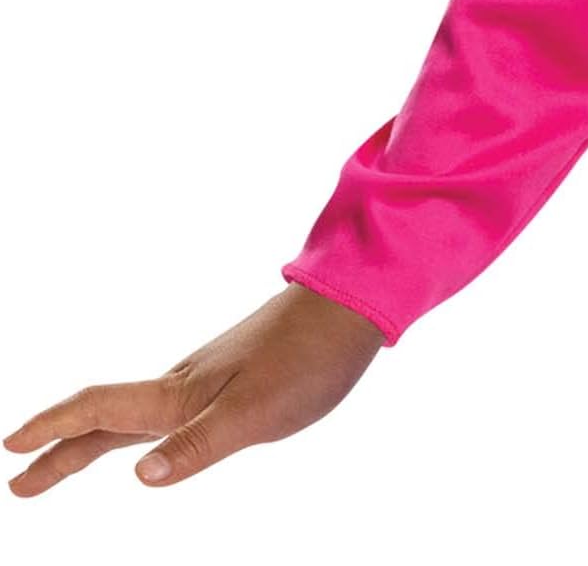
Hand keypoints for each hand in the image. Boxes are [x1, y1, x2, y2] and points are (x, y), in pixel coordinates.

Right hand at [4, 283, 386, 495]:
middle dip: (60, 451)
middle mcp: (185, 382)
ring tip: (67, 461)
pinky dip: (138, 426)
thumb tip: (138, 477)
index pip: (101, 413)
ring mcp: (209, 375)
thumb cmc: (308, 360)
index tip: (9, 452)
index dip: (53, 433)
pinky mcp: (234, 373)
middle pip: (107, 418)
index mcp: (180, 393)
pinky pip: (168, 406)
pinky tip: (154, 436)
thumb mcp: (255, 413)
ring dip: (94, 438)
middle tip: (18, 482)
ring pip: (136, 411)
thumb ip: (198, 445)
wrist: (351, 306)